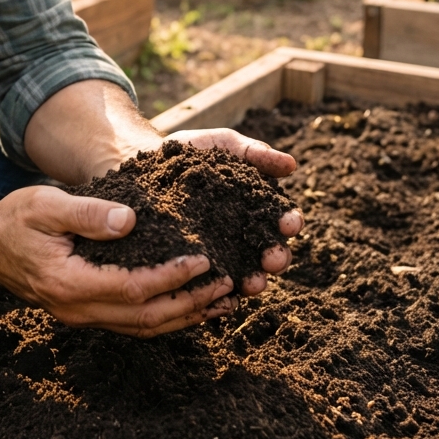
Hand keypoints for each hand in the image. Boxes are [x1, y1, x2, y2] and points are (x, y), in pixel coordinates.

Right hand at [0, 184, 236, 337]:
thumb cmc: (15, 220)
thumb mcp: (45, 205)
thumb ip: (87, 213)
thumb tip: (131, 219)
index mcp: (69, 282)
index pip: (133, 287)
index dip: (172, 276)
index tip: (203, 259)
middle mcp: (78, 309)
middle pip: (146, 317)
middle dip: (191, 302)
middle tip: (228, 283)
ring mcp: (82, 316)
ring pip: (144, 327)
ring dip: (186, 314)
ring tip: (222, 298)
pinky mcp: (87, 312)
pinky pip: (134, 322)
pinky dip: (167, 315)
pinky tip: (190, 302)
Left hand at [164, 127, 303, 296]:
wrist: (147, 162)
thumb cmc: (191, 152)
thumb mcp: (222, 145)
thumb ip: (254, 153)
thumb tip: (292, 164)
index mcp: (257, 206)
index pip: (282, 218)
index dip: (289, 221)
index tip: (290, 222)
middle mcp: (245, 234)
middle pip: (270, 251)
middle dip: (277, 257)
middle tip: (273, 260)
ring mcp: (222, 251)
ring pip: (246, 272)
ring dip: (255, 280)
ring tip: (252, 283)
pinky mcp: (197, 263)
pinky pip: (213, 282)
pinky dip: (221, 290)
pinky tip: (222, 294)